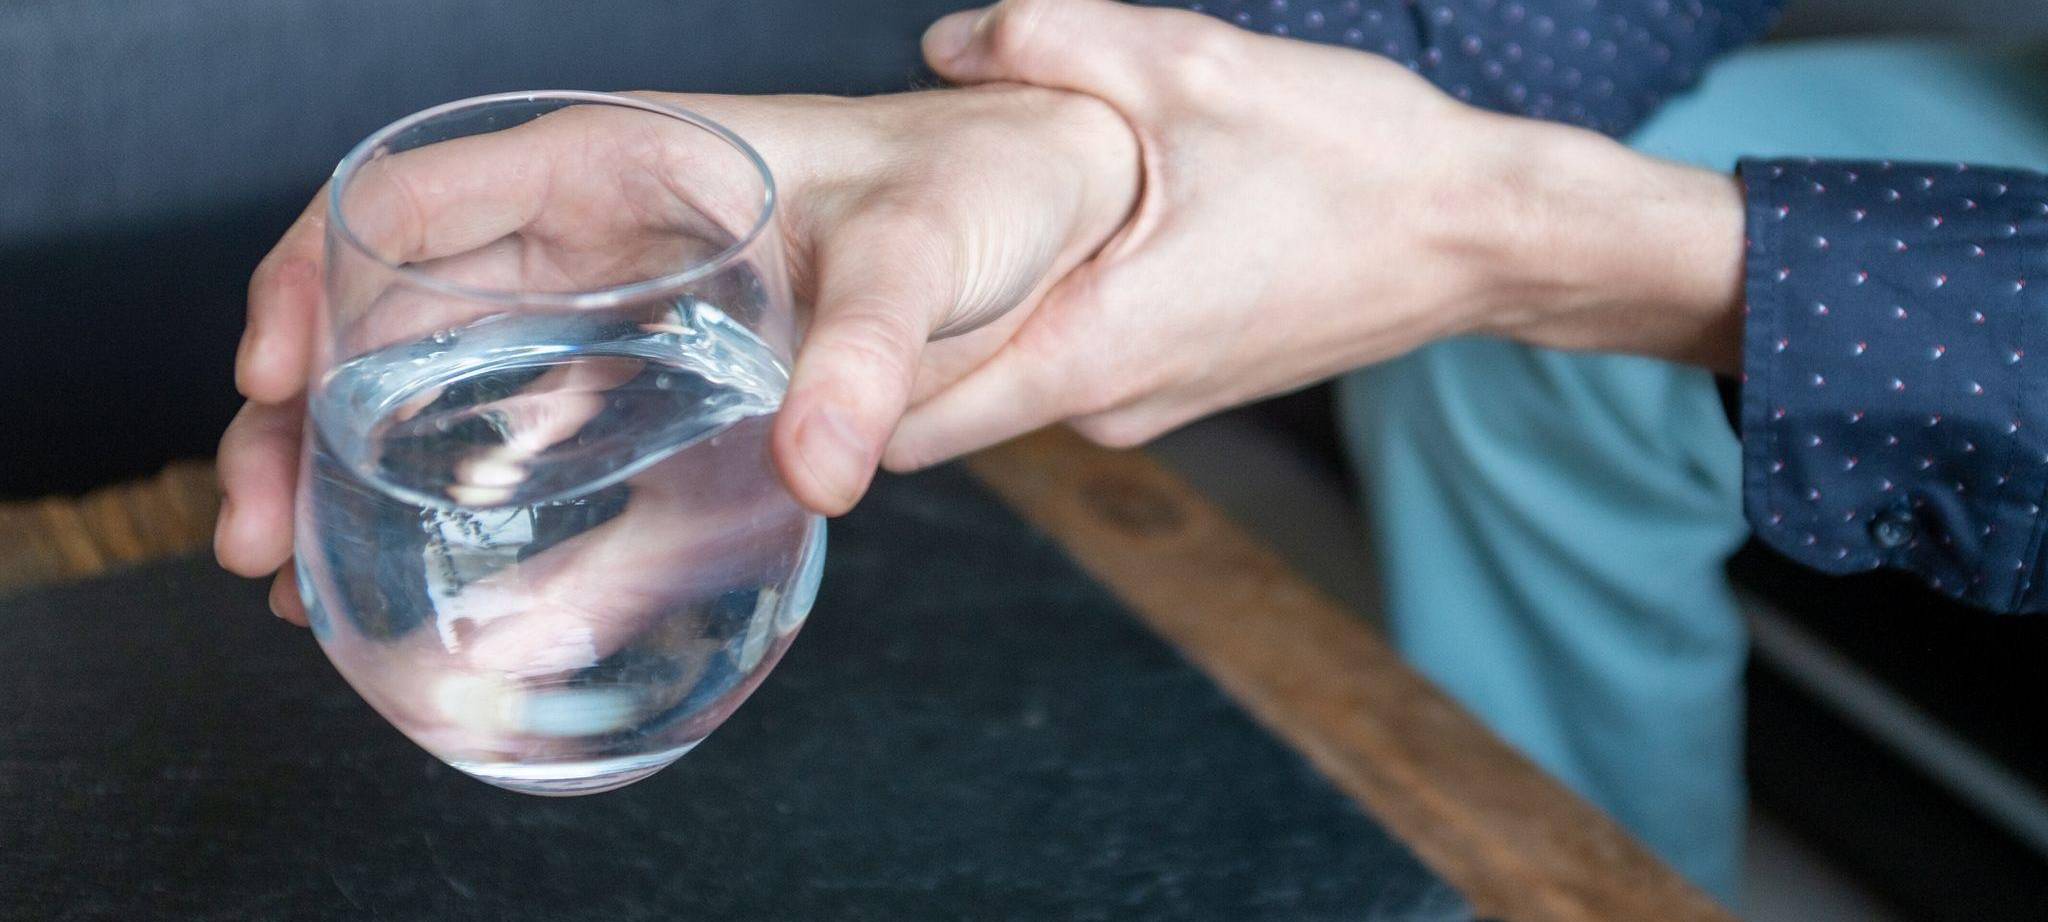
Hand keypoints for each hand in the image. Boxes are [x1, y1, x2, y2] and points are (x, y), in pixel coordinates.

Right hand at [218, 86, 1138, 622]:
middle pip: (390, 313)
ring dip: (358, 478)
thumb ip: (867, 359)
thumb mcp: (921, 256)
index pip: (411, 201)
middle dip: (301, 417)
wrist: (1049, 223)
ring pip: (440, 387)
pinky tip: (434, 589)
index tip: (277, 382)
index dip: (317, 280)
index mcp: (619, 163)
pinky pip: (535, 444)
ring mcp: (619, 317)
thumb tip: (815, 474)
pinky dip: (469, 511)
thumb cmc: (977, 193)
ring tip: (300, 584)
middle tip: (261, 536)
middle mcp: (594, 238)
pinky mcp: (664, 389)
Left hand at [884, 0, 1745, 468]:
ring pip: (1009, 380)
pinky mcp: (1178, 386)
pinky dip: (1038, 312)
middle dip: (893, 339)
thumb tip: (945, 42)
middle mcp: (1110, 406)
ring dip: (974, 316)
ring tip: (952, 224)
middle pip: (947, 406)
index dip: (835, 382)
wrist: (1480, 234)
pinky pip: (1069, 363)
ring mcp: (1147, 407)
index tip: (780, 328)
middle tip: (853, 246)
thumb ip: (1051, 39)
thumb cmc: (1357, 163)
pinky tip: (1052, 234)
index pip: (912, 422)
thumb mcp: (1192, 68)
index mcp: (1094, 350)